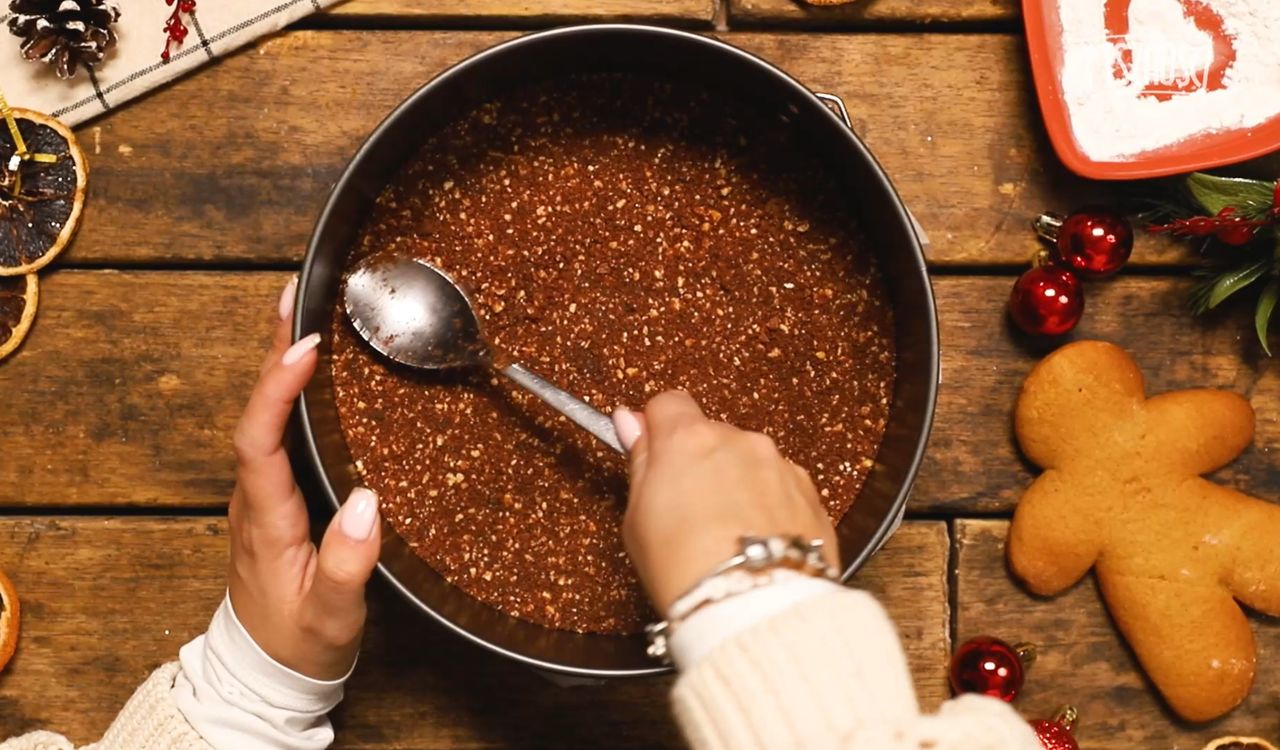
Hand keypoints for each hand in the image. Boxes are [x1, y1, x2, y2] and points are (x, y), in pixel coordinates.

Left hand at [227, 276, 381, 680]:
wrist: (270, 671)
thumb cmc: (299, 642)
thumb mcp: (330, 614)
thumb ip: (346, 564)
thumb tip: (366, 501)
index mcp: (266, 518)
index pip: (259, 438)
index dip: (277, 389)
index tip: (305, 348)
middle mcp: (255, 498)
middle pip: (257, 411)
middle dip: (274, 350)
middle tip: (296, 296)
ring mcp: (262, 496)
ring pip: (265, 416)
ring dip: (280, 362)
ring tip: (305, 314)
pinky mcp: (277, 498)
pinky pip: (278, 430)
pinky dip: (291, 391)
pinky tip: (314, 372)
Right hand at [613, 391, 837, 615]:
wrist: (755, 609)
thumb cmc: (687, 569)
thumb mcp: (638, 519)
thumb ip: (641, 462)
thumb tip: (631, 422)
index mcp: (689, 439)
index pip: (668, 404)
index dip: (658, 431)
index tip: (653, 457)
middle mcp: (740, 441)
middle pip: (711, 436)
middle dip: (699, 465)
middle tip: (686, 514)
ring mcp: (780, 466)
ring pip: (749, 463)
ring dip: (737, 486)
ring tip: (726, 538)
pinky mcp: (811, 496)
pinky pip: (781, 490)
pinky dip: (768, 509)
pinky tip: (756, 545)